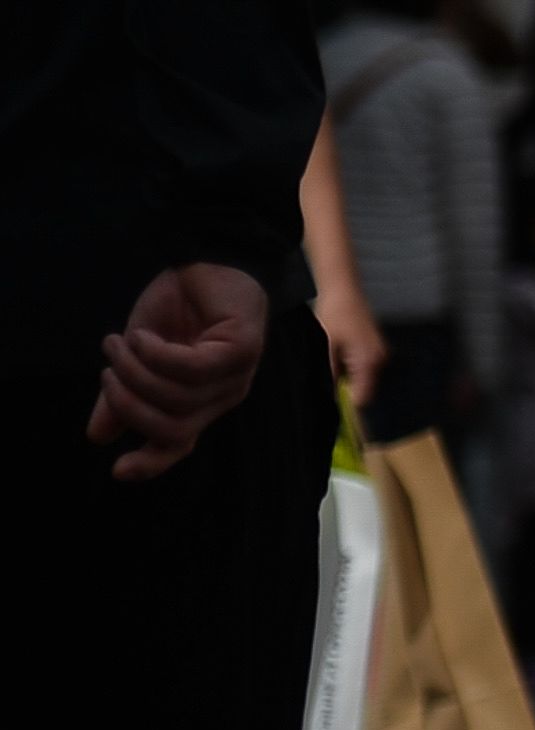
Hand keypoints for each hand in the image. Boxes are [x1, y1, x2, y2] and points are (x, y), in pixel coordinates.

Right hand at [88, 264, 266, 476]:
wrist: (204, 258)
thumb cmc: (178, 307)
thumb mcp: (138, 355)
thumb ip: (123, 394)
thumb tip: (97, 435)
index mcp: (200, 401)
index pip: (180, 444)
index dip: (152, 462)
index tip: (117, 471)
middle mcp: (223, 395)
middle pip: (171, 427)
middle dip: (127, 403)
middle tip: (106, 371)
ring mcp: (237, 374)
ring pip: (177, 398)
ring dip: (135, 372)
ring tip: (118, 344)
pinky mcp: (242, 349)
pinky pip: (192, 369)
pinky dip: (157, 354)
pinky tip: (143, 336)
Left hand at [314, 278, 385, 409]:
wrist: (345, 291)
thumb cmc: (335, 316)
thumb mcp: (327, 348)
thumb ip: (331, 375)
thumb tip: (330, 397)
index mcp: (369, 363)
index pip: (364, 398)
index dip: (348, 403)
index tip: (332, 403)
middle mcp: (381, 361)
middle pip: (366, 390)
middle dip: (348, 390)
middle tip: (330, 380)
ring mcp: (381, 355)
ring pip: (366, 380)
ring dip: (350, 378)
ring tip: (334, 363)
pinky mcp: (378, 349)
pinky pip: (367, 369)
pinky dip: (354, 369)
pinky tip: (341, 355)